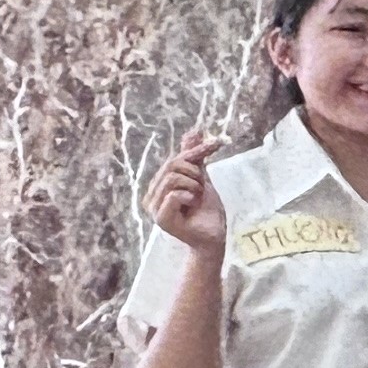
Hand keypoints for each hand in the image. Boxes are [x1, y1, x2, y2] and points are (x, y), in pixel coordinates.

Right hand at [143, 129, 226, 251]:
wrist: (213, 236)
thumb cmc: (206, 210)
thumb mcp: (202, 178)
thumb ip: (194, 157)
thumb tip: (194, 131)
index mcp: (158, 185)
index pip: (175, 158)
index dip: (196, 151)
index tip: (216, 144)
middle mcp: (151, 195)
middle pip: (172, 165)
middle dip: (195, 173)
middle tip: (202, 188)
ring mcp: (153, 208)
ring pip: (173, 178)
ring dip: (194, 185)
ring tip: (197, 198)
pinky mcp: (160, 219)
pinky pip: (174, 194)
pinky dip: (189, 197)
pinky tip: (192, 205)